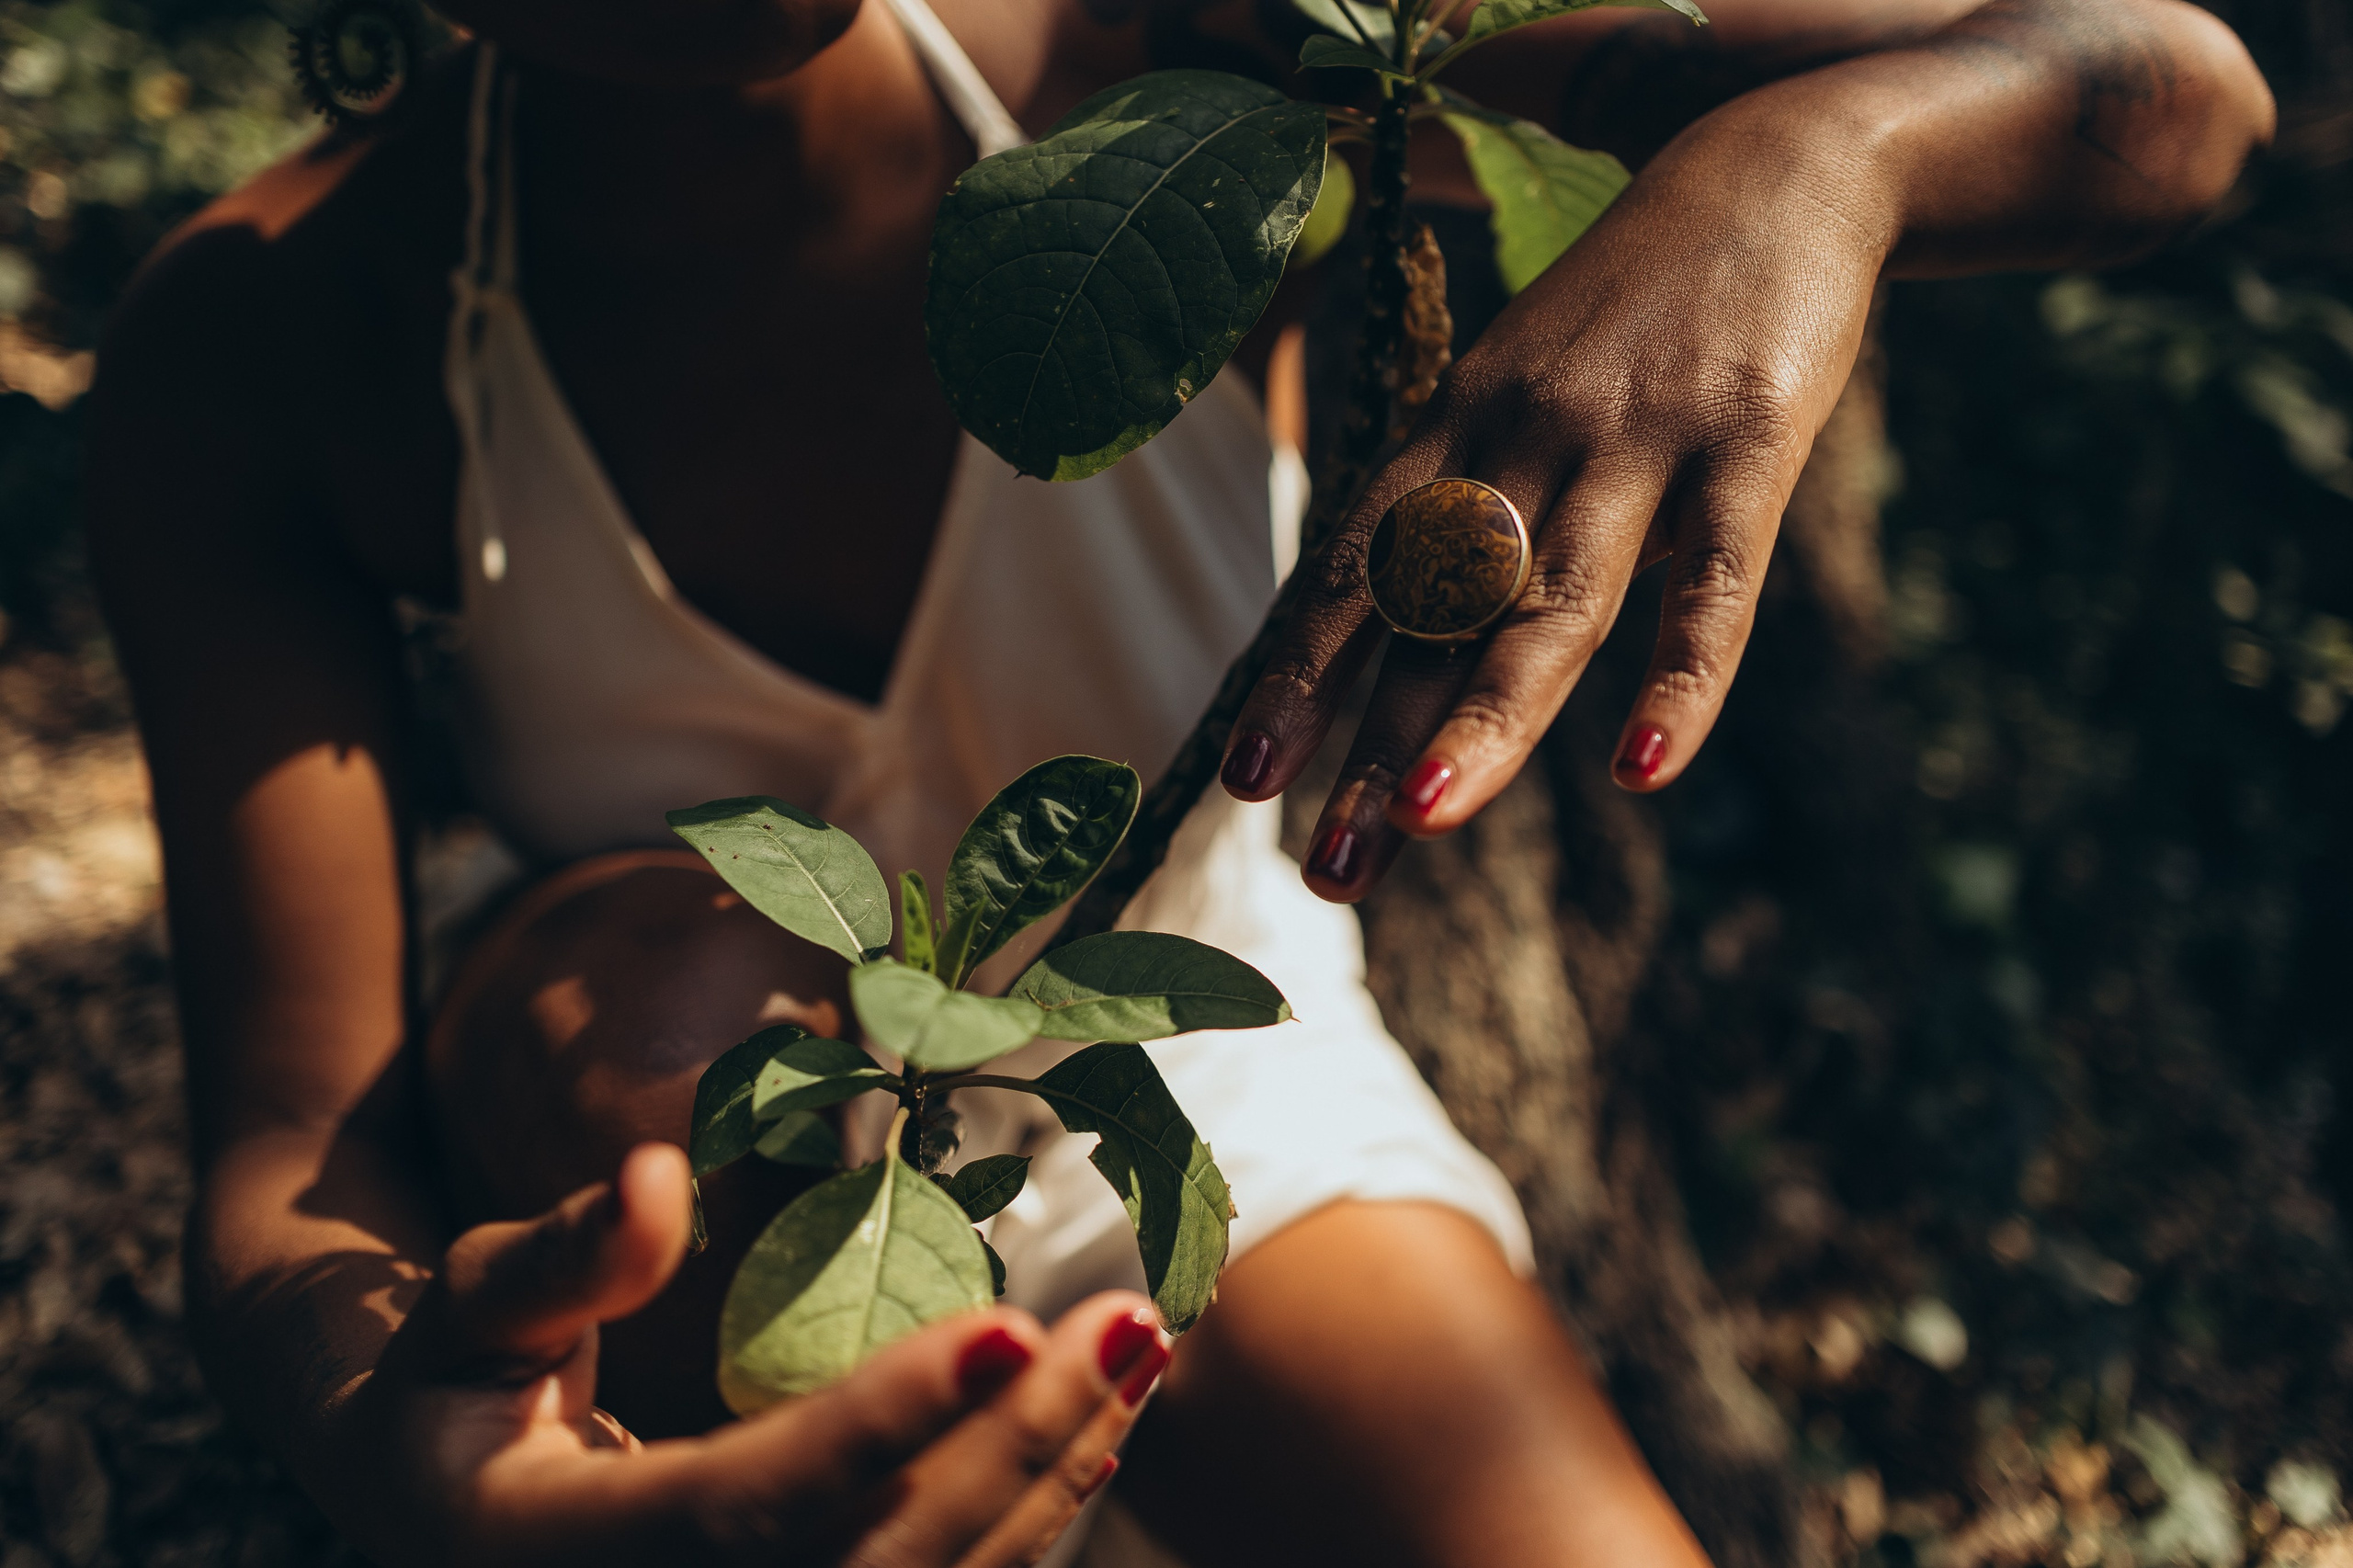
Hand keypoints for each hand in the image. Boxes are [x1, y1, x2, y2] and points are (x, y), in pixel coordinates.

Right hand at [334, 1143, 1167, 1567]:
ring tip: (1140, 1354)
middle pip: (876, 1563)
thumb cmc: (451, 1399)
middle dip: (1012, 1443)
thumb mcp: (464, 1317)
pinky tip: (1094, 1427)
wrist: (434, 1521)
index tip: (1003, 1328)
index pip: (748, 1504)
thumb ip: (554, 1264)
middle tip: (1127, 1320)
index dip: (881, 1426)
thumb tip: (655, 1177)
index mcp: (564, 1557)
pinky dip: (1025, 1520)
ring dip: (1047, 1478)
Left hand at [1223, 113, 1890, 899]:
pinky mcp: (1751, 442)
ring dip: (1481, 720)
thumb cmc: (1626, 308)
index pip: (1359, 569)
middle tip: (1327, 871)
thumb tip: (1423, 637)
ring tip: (1422, 825)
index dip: (1301, 676)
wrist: (1770, 167)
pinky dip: (1680, 680)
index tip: (1247, 781)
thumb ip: (1479, 501)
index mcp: (1456, 420)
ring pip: (1548, 602)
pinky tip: (1644, 769)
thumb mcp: (1519, 381)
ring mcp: (1634, 437)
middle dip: (1373, 745)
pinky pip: (1712, 584)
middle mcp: (1524, 432)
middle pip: (1436, 612)